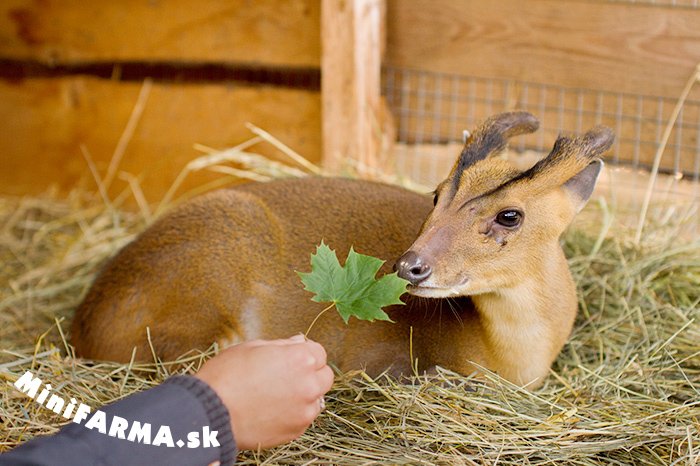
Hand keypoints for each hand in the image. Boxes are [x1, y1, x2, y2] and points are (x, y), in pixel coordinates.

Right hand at [195, 335, 333, 449]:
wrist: (209, 413)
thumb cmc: (226, 376)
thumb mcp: (252, 347)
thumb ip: (282, 345)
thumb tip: (298, 342)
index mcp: (301, 359)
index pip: (320, 352)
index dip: (305, 353)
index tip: (292, 357)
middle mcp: (309, 385)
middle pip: (324, 376)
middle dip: (311, 374)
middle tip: (288, 375)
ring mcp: (304, 411)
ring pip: (316, 399)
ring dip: (304, 395)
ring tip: (277, 395)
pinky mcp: (295, 430)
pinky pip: (303, 418)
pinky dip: (294, 413)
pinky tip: (272, 409)